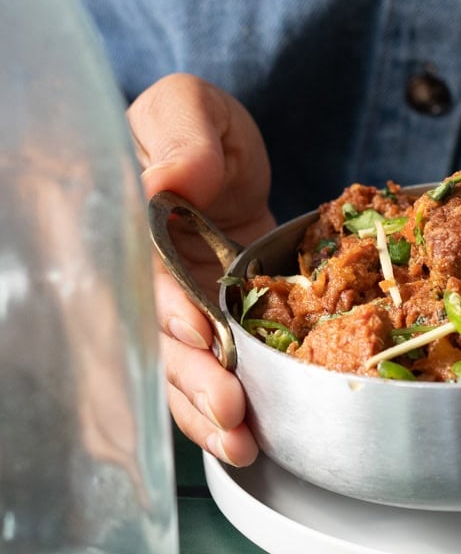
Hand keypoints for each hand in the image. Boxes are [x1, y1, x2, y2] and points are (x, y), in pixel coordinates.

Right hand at [130, 73, 274, 465]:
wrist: (228, 165)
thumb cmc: (198, 130)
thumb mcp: (192, 109)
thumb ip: (183, 135)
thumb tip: (170, 179)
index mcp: (125, 222)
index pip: (139, 269)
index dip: (166, 303)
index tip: (198, 329)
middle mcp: (139, 277)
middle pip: (155, 336)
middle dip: (192, 377)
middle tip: (231, 408)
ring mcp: (170, 314)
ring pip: (177, 370)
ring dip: (205, 411)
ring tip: (239, 443)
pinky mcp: (203, 337)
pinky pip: (205, 380)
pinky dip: (220, 414)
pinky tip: (243, 444)